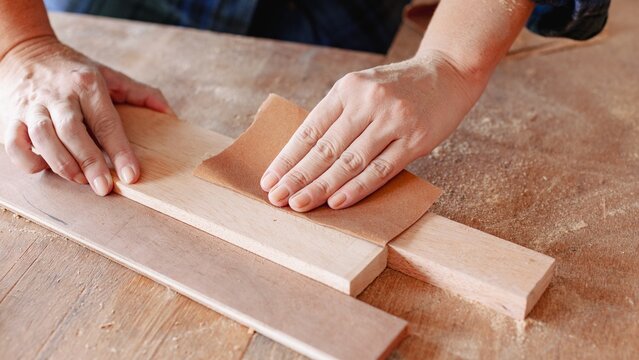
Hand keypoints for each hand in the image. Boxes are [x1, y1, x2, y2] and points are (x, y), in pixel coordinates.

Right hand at [0, 36, 172, 195]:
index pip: (107, 122)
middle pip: (73, 132)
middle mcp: (58, 95)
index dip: (120, 151)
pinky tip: (46, 167)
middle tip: (104, 187)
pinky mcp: (10, 116)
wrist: (25, 52)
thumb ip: (141, 94)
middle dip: (90, 163)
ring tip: (80, 180)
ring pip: (44, 138)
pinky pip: (15, 143)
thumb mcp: (110, 75)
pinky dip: (29, 160)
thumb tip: (170, 114)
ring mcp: (32, 106)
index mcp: (87, 84)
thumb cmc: (74, 71)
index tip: (131, 175)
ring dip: (62, 164)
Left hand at [260, 51, 486, 211]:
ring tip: (299, 204)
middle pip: (326, 148)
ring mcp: (393, 120)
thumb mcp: (362, 88)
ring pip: (350, 162)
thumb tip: (304, 159)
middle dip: (298, 177)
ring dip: (322, 187)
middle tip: (277, 198)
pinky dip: (357, 188)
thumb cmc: (396, 87)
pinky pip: (381, 169)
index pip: (310, 129)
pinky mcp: (415, 140)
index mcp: (347, 88)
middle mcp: (368, 102)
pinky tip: (337, 202)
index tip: (270, 179)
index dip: (288, 157)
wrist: (446, 74)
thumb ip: (338, 117)